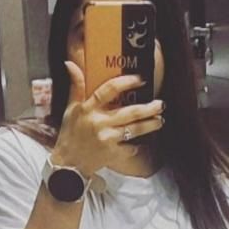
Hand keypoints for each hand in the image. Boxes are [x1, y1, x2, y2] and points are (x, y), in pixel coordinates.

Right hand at [52, 61, 163, 176]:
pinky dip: (136, 146)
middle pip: (130, 112)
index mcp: (88, 109)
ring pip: (134, 130)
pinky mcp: (112, 154)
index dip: (126, 82)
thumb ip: (76, 86)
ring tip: (159, 121)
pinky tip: (142, 142)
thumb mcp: (70, 108)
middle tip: (160, 104)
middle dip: (148, 108)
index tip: (140, 79)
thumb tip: (70, 64)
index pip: (108, 90)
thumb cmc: (70, 134)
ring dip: (150, 125)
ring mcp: (107, 139)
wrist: (68, 163)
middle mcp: (99, 123)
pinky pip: (130, 148)